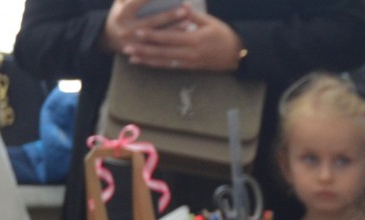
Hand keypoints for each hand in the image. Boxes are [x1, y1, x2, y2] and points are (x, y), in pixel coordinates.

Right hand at [100, 0, 186, 55]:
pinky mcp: (144, 54)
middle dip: (169, 15)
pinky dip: (173, 43)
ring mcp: (136, 43)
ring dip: (175, 30)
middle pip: (152, 22)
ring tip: (189, 23)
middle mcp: (128, 30)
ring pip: (159, 37)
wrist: (110, 39)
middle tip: (184, 9)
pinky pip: (161, 49)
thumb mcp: (120, 4)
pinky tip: (185, 37)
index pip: (136, 4)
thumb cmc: (121, 16)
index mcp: (122, 15)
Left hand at [122, 10, 245, 72]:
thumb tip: (180, 7)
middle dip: (144, 50)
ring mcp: (190, 62)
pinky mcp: (191, 67)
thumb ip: (192, 16)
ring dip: (147, 60)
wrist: (238, 54)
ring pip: (165, 62)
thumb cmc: (224, 35)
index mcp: (194, 40)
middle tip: (126, 47)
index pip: (168, 37)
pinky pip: (171, 66)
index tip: (137, 33)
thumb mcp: (210, 22)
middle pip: (163, 52)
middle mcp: (190, 53)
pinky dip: (157, 65)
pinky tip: (147, 63)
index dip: (152, 36)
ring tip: (132, 58)